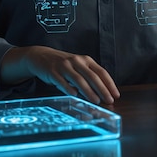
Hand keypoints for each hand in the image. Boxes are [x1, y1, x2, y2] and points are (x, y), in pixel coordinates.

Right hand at [1, 46, 119, 104]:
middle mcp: (76, 61)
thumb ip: (88, 76)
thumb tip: (102, 93)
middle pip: (92, 76)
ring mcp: (64, 66)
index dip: (109, 84)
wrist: (41, 56)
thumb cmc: (63, 64)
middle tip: (109, 100)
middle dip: (102, 89)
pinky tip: (74, 95)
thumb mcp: (78, 66)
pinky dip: (69, 88)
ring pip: (79, 79)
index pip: (101, 72)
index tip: (116, 94)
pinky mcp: (53, 72)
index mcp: (85, 60)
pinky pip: (62, 81)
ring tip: (96, 101)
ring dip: (88, 91)